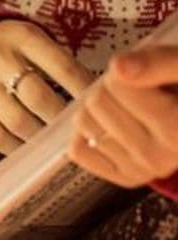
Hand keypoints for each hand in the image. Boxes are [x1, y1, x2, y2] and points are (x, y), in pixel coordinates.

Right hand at [0, 20, 92, 153]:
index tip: (100, 108)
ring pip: (17, 120)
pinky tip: (32, 148)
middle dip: (62, 118)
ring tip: (57, 144)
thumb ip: (61, 64)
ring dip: (43, 137)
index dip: (84, 90)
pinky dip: (18, 148)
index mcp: (22, 37)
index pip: (61, 66)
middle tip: (78, 132)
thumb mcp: (34, 40)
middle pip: (37, 96)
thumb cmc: (13, 47)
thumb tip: (97, 100)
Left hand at [69, 45, 177, 186]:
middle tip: (137, 91)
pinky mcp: (126, 177)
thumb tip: (120, 69)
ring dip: (99, 108)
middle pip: (97, 101)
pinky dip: (86, 133)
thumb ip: (156, 62)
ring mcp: (143, 171)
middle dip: (110, 87)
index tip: (147, 75)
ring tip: (130, 108)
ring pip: (83, 122)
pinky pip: (77, 149)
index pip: (117, 83)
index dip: (125, 67)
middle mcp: (162, 158)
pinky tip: (114, 126)